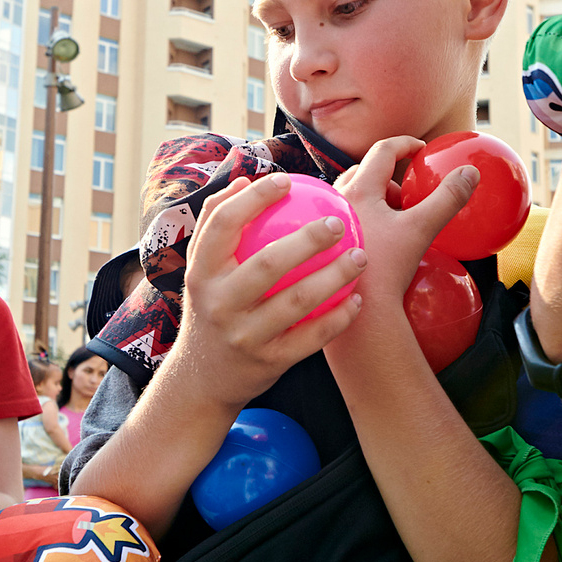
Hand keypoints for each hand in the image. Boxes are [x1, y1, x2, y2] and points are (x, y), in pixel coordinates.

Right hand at [167, 173, 368, 410]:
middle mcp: (219, 304)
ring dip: (335, 276)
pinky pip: (312, 338)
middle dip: (307, 239)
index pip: (223, 225)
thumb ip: (216, 226)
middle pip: (267, 264)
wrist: (202, 380)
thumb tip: (244, 181)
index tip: (286, 181)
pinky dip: (339, 318)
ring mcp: (244, 336)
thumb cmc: (211, 310)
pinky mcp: (269, 362)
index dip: (254, 199)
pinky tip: (359, 299)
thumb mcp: (201, 272)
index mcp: (201, 274)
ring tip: (361, 256)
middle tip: (339, 221)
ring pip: (297, 302)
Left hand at [331, 137, 478, 326]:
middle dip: (389, 177)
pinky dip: (363, 220)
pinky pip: (345, 220)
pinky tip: (378, 240)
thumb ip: (447, 199)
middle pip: (363, 172)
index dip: (406, 145)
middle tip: (409, 193)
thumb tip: (471, 172)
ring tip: (395, 218)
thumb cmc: (386, 269)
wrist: (359, 314)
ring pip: (351, 197)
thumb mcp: (421, 229)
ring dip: (375, 200)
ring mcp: (327, 225)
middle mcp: (335, 202)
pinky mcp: (325, 246)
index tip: (422, 149)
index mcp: (357, 191)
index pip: (382, 151)